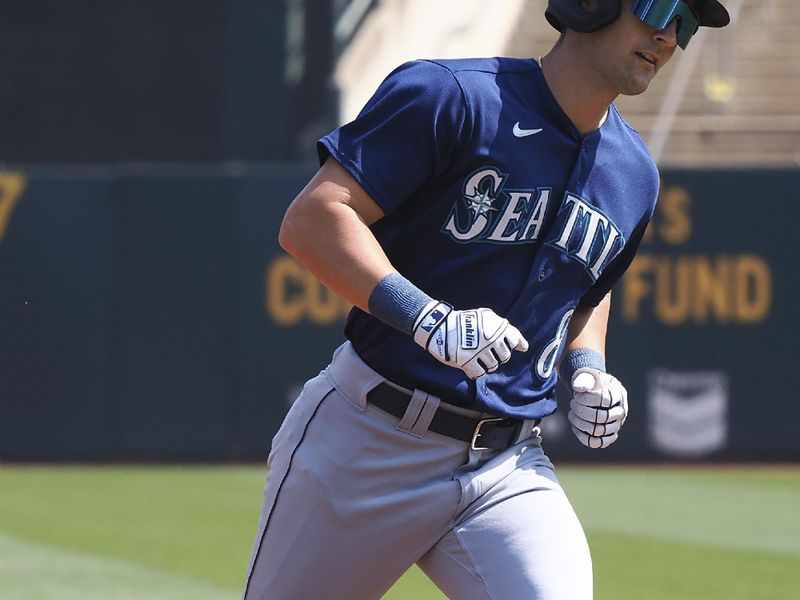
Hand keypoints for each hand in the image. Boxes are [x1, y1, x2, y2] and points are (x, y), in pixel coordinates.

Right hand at [412, 301, 527, 378]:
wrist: (441, 325)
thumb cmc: (465, 321)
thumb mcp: (486, 316)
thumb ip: (503, 328)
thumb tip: (523, 346)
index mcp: (497, 327)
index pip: (515, 340)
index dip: (514, 345)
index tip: (512, 348)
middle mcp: (491, 339)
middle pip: (505, 356)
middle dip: (498, 356)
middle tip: (487, 351)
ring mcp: (480, 351)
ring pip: (493, 366)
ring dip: (486, 364)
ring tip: (477, 357)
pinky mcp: (468, 361)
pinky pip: (479, 373)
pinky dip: (476, 371)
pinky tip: (471, 365)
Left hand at [568, 367, 627, 448]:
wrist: (595, 390)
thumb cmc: (591, 382)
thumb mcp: (587, 374)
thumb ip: (582, 378)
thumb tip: (578, 388)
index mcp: (618, 393)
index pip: (604, 400)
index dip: (586, 399)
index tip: (576, 395)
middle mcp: (620, 411)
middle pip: (601, 417)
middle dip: (581, 411)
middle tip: (572, 404)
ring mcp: (616, 425)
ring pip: (599, 431)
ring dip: (580, 423)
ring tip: (572, 413)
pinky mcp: (609, 436)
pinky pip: (597, 443)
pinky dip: (583, 436)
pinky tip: (575, 426)